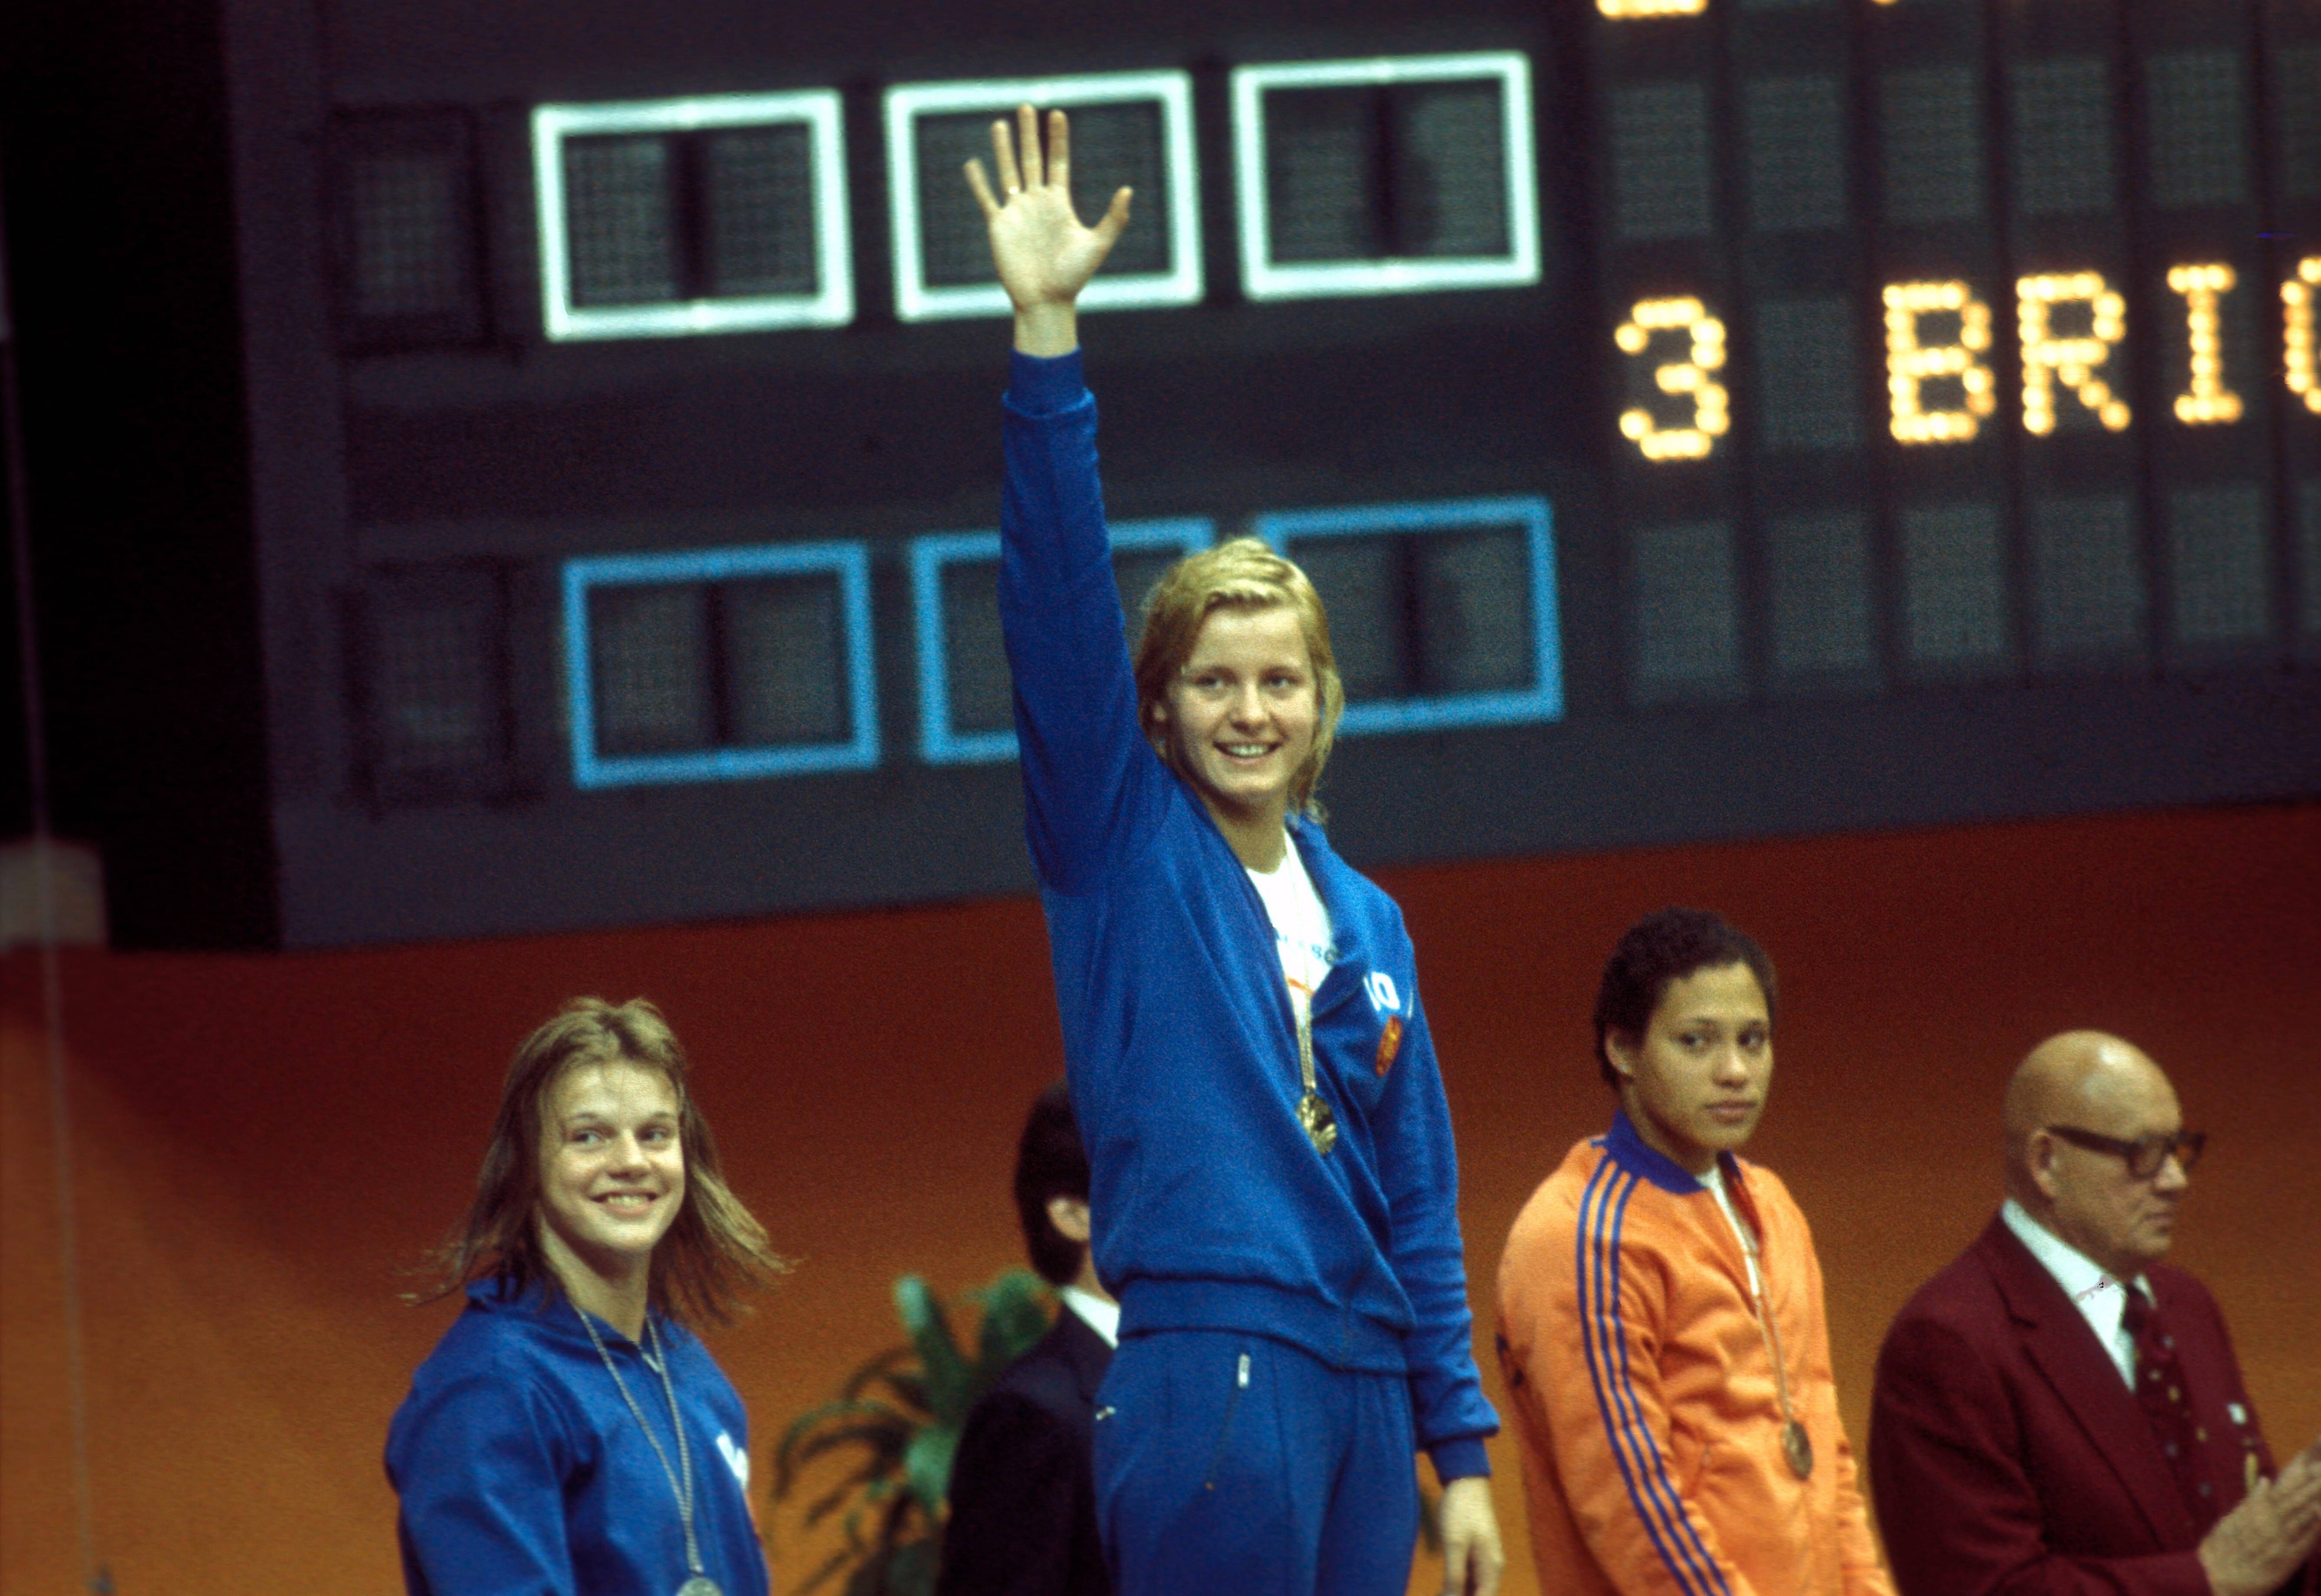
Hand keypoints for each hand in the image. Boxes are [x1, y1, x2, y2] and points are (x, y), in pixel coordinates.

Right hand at [964, 105, 1132, 355]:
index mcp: (1059, 202)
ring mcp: (1017, 212)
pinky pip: (987, 199)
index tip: (1057, 114)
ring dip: (1004, 149)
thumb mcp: (1098, 245)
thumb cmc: (1073, 277)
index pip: (1058, 162)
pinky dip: (979, 182)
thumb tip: (1127, 190)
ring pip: (1008, 172)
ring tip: (1000, 124)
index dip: (1057, 139)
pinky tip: (973, 164)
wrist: (1046, 300)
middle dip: (1029, 134)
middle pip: (1031, 160)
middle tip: (1027, 107)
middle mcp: (1037, 202)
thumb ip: (1113, 219)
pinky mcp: (999, 226)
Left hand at [1438, 1475, 1504, 1595]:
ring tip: (1437, 1593)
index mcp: (1492, 1568)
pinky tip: (1441, 1590)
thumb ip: (1455, 1575)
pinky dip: (1457, 1587)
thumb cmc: (1461, 1510)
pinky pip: (1469, 1580)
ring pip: (1473, 1591)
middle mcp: (1492, 1568)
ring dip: (1457, 1595)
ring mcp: (1485, 1562)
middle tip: (1437, 1594)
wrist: (1465, 1481)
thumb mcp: (1454, 1544)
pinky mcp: (1476, 1555)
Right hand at [2199, 1436, 2320, 1595]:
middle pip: (2296, 1504)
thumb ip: (2252, 1501)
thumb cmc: (2224, 1545)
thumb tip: (2266, 1481)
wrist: (2217, 1574)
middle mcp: (2268, 1525)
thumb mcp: (2232, 1518)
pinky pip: (2304, 1545)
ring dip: (2316, 1506)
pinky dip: (2314, 1532)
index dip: (2300, 1481)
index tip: (2314, 1469)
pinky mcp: (2285, 1561)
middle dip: (2312, 1490)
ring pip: (2302, 1521)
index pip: (2283, 1493)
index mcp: (2255, 1512)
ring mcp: (2278, 1543)